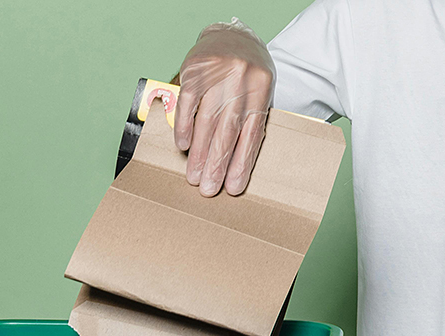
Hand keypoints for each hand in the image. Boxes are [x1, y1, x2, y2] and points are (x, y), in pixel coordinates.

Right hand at [174, 19, 275, 196]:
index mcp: (261, 91)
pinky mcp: (195, 68)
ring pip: (206, 120)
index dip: (241, 164)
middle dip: (216, 164)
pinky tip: (183, 146)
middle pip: (227, 131)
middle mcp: (240, 82)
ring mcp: (217, 74)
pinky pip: (188, 102)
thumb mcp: (259, 96)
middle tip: (208, 189)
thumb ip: (250, 123)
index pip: (251, 135)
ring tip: (194, 176)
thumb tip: (235, 165)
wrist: (234, 37)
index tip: (232, 188)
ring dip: (199, 152)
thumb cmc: (249, 76)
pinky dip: (185, 126)